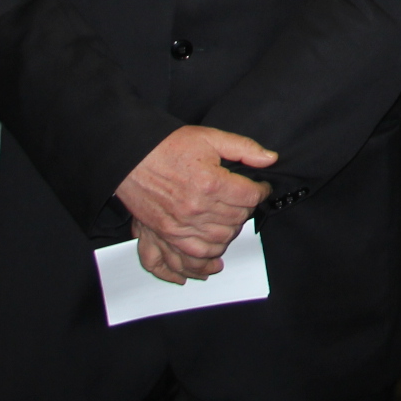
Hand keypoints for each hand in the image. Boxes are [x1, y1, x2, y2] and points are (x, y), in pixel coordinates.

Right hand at [115, 126, 275, 274]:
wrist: (131, 157)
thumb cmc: (168, 146)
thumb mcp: (210, 138)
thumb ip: (243, 148)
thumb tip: (270, 159)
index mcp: (210, 183)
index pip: (250, 197)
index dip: (260, 191)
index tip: (260, 188)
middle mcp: (196, 209)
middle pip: (236, 221)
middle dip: (245, 211)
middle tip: (243, 203)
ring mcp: (178, 226)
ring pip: (217, 243)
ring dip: (229, 235)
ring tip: (230, 224)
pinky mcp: (163, 234)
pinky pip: (186, 258)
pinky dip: (200, 262)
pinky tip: (208, 261)